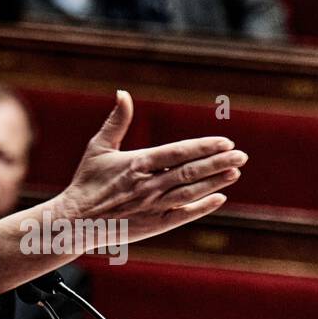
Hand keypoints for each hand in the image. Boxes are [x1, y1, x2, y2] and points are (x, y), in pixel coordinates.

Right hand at [53, 90, 243, 244]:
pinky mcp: (154, 225)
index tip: (225, 142)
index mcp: (138, 164)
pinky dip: (202, 207)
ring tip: (235, 172)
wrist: (75, 221)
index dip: (204, 147)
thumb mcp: (99, 148)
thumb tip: (122, 93)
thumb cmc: (87, 182)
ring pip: (191, 192)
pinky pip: (183, 215)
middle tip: (241, 156)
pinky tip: (219, 198)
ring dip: (215, 182)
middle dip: (219, 163)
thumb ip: (117, 121)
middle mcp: (149, 185)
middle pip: (191, 172)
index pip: (179, 153)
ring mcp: (153, 206)